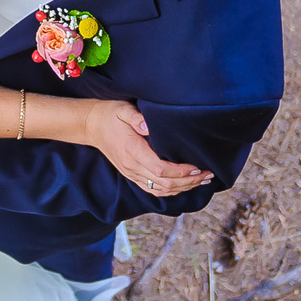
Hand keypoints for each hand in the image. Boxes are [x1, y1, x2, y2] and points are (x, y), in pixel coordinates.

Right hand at [83, 99, 210, 197]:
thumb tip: (149, 126)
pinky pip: (153, 190)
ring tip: (202, 181)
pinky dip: (171, 191)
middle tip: (208, 175)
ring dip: (183, 188)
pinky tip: (184, 186)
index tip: (197, 167)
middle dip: (189, 182)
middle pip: (164, 183)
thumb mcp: (122, 109)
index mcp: (132, 151)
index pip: (160, 169)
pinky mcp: (132, 175)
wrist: (91, 126)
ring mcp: (131, 173)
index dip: (181, 172)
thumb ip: (136, 117)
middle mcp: (132, 166)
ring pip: (160, 190)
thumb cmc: (110, 114)